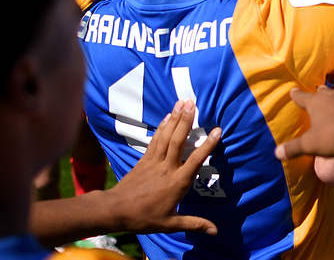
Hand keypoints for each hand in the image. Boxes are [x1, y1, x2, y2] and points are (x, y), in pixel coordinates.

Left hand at [110, 100, 221, 235]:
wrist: (116, 210)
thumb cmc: (144, 218)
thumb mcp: (170, 224)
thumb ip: (194, 224)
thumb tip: (215, 231)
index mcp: (177, 182)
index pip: (195, 160)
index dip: (207, 145)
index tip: (217, 130)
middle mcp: (166, 168)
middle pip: (178, 140)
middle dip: (186, 120)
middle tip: (192, 102)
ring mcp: (154, 161)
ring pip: (166, 136)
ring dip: (175, 118)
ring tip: (183, 102)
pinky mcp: (144, 159)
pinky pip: (155, 140)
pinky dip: (162, 126)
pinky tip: (167, 116)